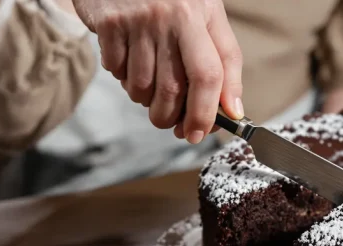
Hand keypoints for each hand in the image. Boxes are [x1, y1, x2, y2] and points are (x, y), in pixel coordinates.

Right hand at [73, 0, 244, 143]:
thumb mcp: (208, 18)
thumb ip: (226, 62)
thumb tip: (233, 111)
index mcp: (201, 15)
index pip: (210, 75)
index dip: (207, 112)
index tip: (202, 132)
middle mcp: (170, 16)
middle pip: (174, 89)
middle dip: (173, 117)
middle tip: (174, 124)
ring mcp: (137, 20)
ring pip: (142, 87)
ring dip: (146, 100)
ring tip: (151, 87)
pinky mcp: (108, 23)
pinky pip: (116, 71)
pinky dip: (123, 79)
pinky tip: (130, 63)